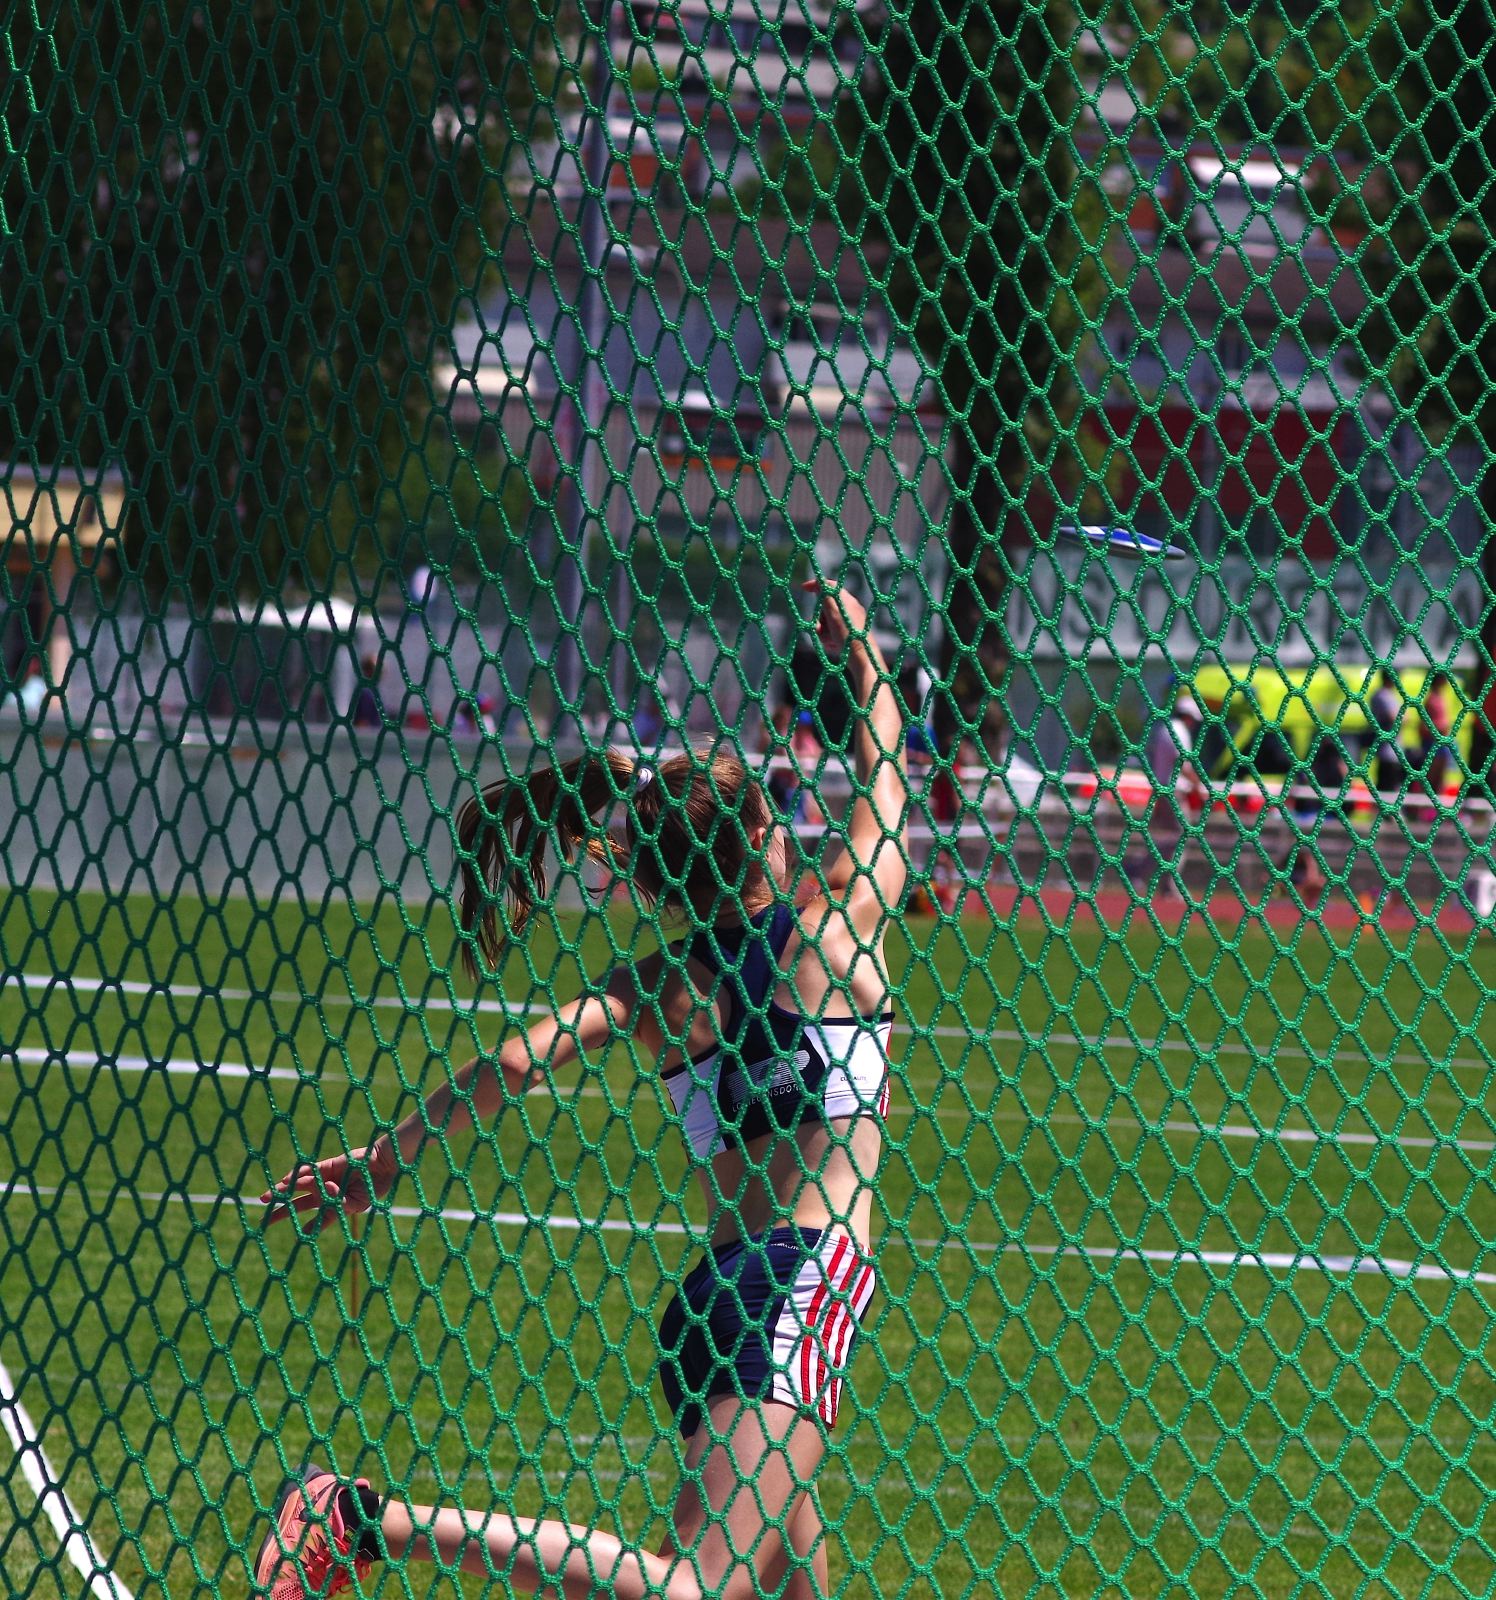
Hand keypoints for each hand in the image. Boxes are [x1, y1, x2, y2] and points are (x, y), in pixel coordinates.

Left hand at [261, 1138, 396, 1229]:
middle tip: (263, 1221)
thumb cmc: (374, 1187)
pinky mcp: (326, 1166)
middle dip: (281, 1213)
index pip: (317, 1220)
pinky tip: (287, 1180)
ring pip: (299, 1188)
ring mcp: (325, 1179)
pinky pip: (308, 1170)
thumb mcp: (357, 1204)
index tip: (299, 1237)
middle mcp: (326, 1194)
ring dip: (284, 1192)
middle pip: (299, 1205)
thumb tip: (323, 1195)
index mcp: (336, 1207)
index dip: (308, 1227)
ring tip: (268, 1196)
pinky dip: (297, 1175)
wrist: (382, 1165)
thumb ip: (339, 1205)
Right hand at [801, 577, 868, 655]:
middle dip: (818, 618)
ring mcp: (849, 622)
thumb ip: (826, 595)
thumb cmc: (847, 634)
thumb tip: (819, 582)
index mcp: (847, 600)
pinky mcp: (848, 635)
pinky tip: (833, 646)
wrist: (861, 657)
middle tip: (818, 628)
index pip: (829, 586)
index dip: (816, 586)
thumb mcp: (834, 612)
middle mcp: (849, 609)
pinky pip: (832, 633)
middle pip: (824, 607)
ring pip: (826, 622)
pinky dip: (829, 638)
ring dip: (823, 631)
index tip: (804, 588)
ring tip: (828, 640)